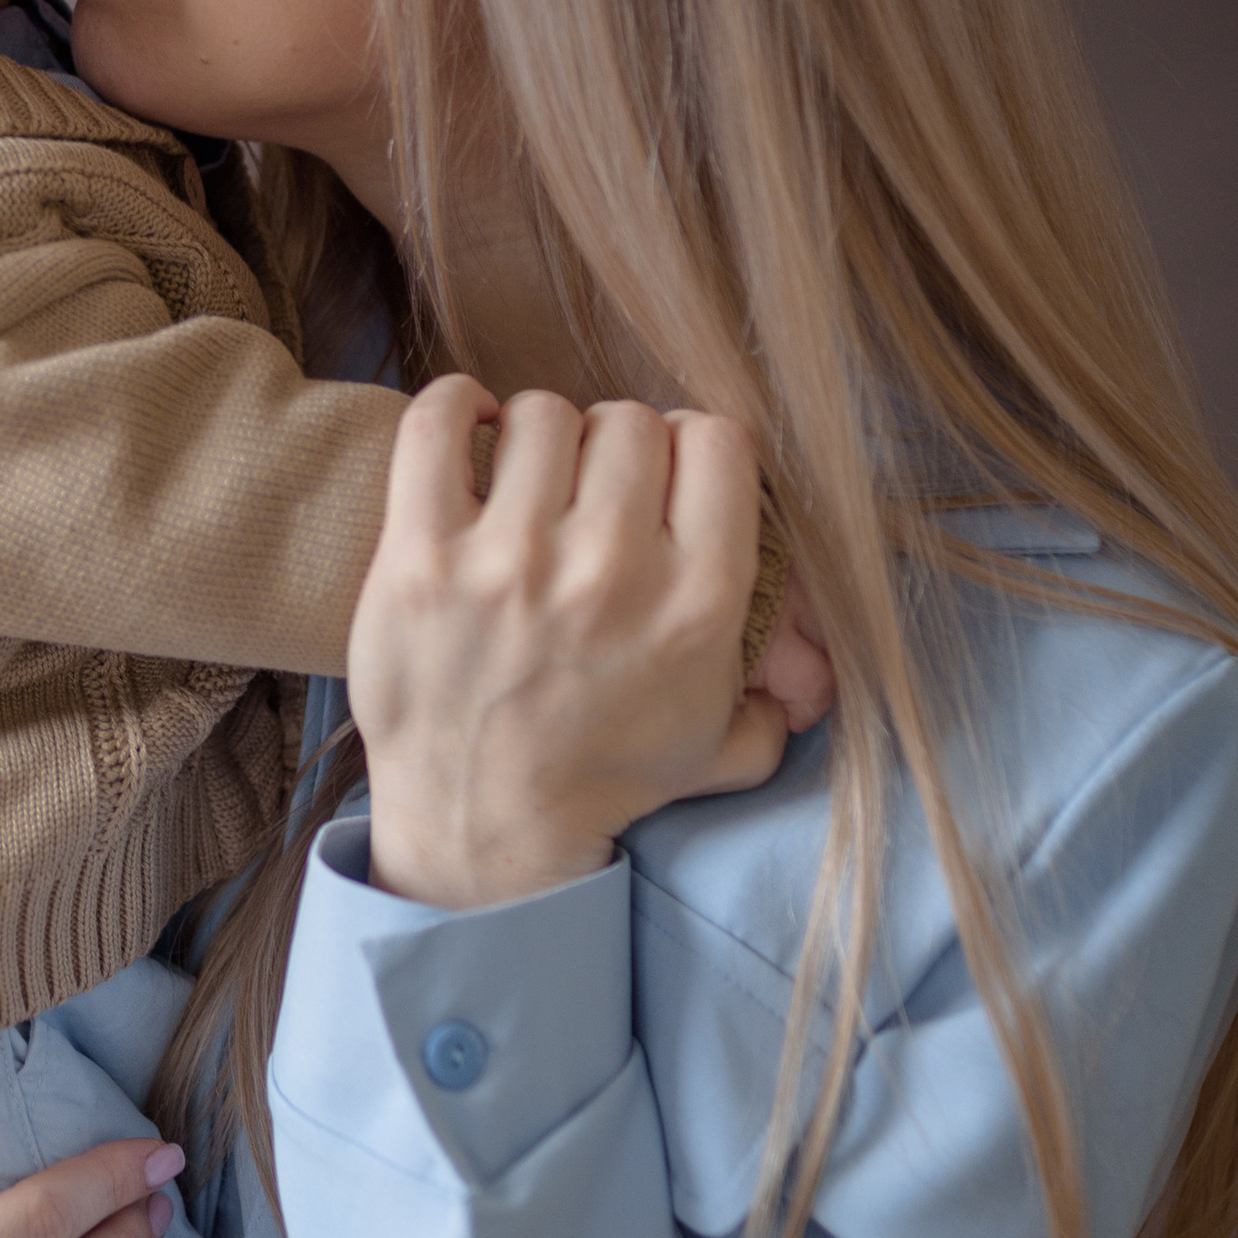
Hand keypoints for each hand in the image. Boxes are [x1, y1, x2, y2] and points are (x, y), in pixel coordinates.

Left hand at [352, 382, 819, 910]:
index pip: (718, 440)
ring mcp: (510, 563)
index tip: (661, 477)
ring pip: (542, 416)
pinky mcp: (420, 560)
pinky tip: (466, 434)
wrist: (481, 828)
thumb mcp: (716, 749)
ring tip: (524, 482)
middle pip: (629, 420)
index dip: (688, 448)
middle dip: (612, 447)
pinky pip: (436, 426)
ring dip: (536, 438)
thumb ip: (778, 697)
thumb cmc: (598, 780)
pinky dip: (451, 408)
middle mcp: (611, 574)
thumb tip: (817, 670)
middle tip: (586, 492)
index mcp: (698, 606)